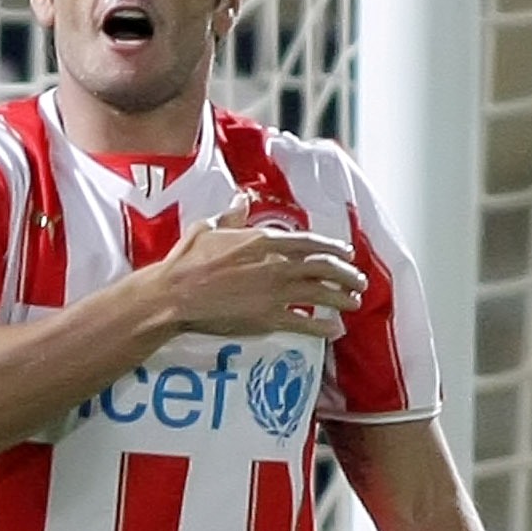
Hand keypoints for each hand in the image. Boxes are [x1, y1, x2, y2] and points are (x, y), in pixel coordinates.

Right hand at [156, 192, 367, 340]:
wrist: (173, 295)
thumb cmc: (185, 261)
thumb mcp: (207, 228)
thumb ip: (231, 216)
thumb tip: (241, 200)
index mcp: (262, 241)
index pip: (309, 242)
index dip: (332, 247)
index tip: (346, 253)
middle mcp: (275, 265)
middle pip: (324, 268)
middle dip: (347, 274)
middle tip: (358, 280)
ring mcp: (274, 293)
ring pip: (321, 294)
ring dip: (342, 299)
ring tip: (354, 303)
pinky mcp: (268, 318)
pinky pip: (305, 323)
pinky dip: (324, 327)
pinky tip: (335, 330)